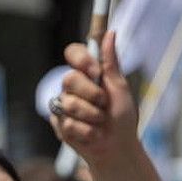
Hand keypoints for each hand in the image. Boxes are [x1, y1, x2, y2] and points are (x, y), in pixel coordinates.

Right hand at [53, 32, 139, 168]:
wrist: (118, 147)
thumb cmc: (122, 117)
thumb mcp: (120, 87)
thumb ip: (111, 62)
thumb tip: (110, 33)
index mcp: (87, 73)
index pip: (73, 53)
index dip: (81, 59)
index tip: (95, 71)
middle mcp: (72, 87)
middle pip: (69, 79)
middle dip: (91, 94)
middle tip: (104, 105)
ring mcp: (63, 105)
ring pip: (69, 103)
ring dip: (91, 115)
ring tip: (100, 123)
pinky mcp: (59, 124)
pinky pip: (67, 123)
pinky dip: (86, 131)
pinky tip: (93, 134)